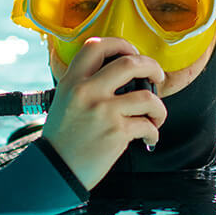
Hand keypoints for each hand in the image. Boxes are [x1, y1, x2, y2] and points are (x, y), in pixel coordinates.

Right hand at [41, 37, 166, 189]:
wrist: (56, 170)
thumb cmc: (62, 139)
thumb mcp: (64, 102)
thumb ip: (85, 85)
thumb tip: (119, 77)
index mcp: (72, 81)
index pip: (97, 46)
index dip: (121, 44)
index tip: (132, 53)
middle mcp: (88, 92)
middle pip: (130, 63)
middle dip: (152, 67)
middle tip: (157, 77)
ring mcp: (103, 111)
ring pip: (147, 97)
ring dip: (159, 107)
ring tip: (155, 116)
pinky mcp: (116, 132)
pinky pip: (147, 125)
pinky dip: (153, 132)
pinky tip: (148, 137)